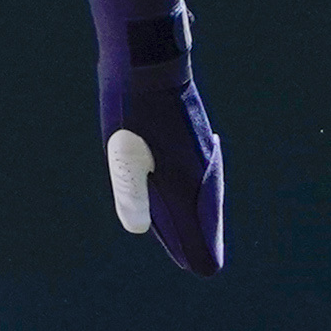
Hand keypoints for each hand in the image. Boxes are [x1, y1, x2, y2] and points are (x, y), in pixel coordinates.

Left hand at [89, 0, 225, 275]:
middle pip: (208, 220)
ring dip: (199, 216)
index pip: (202, 235)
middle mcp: (201, 173)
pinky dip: (197, 195)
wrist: (150, 62)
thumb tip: (138, 228)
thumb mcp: (122, 155)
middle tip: (200, 262)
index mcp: (185, 184)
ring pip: (205, 196)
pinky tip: (187, 195)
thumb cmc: (131, 111)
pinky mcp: (200, 141)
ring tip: (196, 236)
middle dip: (201, 240)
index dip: (196, 254)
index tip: (198, 268)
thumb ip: (132, 194)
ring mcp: (204, 155)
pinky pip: (202, 178)